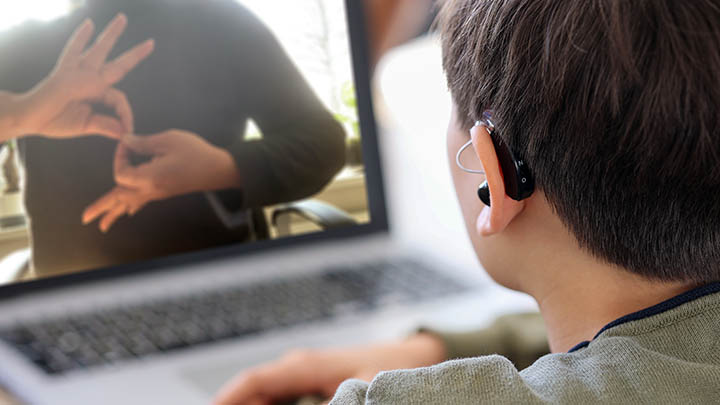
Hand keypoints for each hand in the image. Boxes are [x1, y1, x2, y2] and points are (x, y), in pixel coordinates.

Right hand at [13, 14, 153, 138]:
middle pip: (119, 65)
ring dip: (111, 35)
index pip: (120, 99)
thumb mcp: (86, 125)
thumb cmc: (56, 121)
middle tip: (151, 43)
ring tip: (123, 18)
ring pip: (99, 51)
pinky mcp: (63, 72)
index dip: (126, 114)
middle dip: (135, 54)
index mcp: (98, 94)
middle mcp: (91, 80)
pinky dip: (81, 38)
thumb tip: (125, 132)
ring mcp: (78, 73)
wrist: (31, 118)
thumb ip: (105, 126)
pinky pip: (73, 51)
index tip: (128, 130)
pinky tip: (89, 24)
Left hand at [82, 130, 240, 231]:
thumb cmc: (196, 153)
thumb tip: (126, 141)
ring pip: (129, 205)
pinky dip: (131, 208)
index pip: (120, 173)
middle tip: (84, 219)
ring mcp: (157, 193)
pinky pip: (142, 203)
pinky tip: (129, 212)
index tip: (128, 142)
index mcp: (150, 178)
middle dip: (101, 208)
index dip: (119, 157)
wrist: (219, 169)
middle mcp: (151, 190)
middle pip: (119, 200)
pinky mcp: (164, 192)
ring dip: (114, 213)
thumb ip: (144, 142)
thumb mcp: (169, 140)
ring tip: (101, 224)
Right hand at [213, 333, 446, 404]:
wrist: (416, 356)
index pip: (254, 381)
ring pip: (265, 396)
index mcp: (306, 364)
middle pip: (253, 391)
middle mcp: (299, 367)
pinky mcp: (314, 385)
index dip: (226, 399)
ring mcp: (305, 375)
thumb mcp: (363, 393)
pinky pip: (280, 400)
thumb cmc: (394, 370)